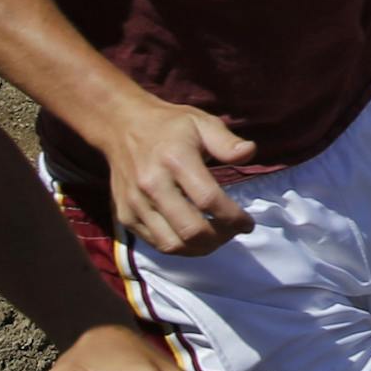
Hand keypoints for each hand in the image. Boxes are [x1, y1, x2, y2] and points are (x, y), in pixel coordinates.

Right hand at [98, 94, 256, 255]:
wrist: (121, 126)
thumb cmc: (168, 125)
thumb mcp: (201, 122)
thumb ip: (226, 141)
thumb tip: (249, 153)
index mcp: (175, 159)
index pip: (209, 200)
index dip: (233, 217)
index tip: (247, 223)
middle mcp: (152, 184)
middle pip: (191, 230)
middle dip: (220, 237)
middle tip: (233, 231)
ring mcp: (135, 203)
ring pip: (173, 245)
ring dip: (201, 248)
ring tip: (215, 237)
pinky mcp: (125, 216)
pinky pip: (156, 243)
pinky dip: (179, 246)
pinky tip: (192, 235)